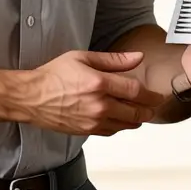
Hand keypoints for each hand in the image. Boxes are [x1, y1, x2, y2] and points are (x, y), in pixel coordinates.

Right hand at [25, 50, 167, 136]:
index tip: (158, 95)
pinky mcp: (88, 131)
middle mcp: (99, 105)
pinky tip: (121, 118)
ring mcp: (93, 121)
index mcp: (100, 84)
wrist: (32, 97)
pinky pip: (112, 131)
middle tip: (154, 105)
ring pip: (126, 125)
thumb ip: (114, 60)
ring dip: (137, 119)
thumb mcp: (83, 58)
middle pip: (136, 112)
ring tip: (140, 112)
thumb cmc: (53, 76)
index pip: (136, 92)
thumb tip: (137, 57)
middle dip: (149, 109)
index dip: (151, 95)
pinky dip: (121, 125)